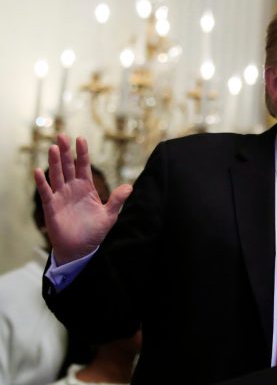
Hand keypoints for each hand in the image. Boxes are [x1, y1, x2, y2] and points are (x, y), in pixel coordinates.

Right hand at [34, 134, 132, 263]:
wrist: (80, 249)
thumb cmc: (94, 232)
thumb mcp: (109, 215)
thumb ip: (117, 200)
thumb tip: (129, 187)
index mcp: (86, 188)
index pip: (84, 166)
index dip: (82, 153)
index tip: (80, 139)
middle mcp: (72, 189)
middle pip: (68, 167)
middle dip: (66, 152)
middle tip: (62, 135)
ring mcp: (61, 196)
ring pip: (57, 176)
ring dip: (55, 162)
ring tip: (54, 148)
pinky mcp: (52, 207)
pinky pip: (46, 192)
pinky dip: (42, 182)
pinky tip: (38, 171)